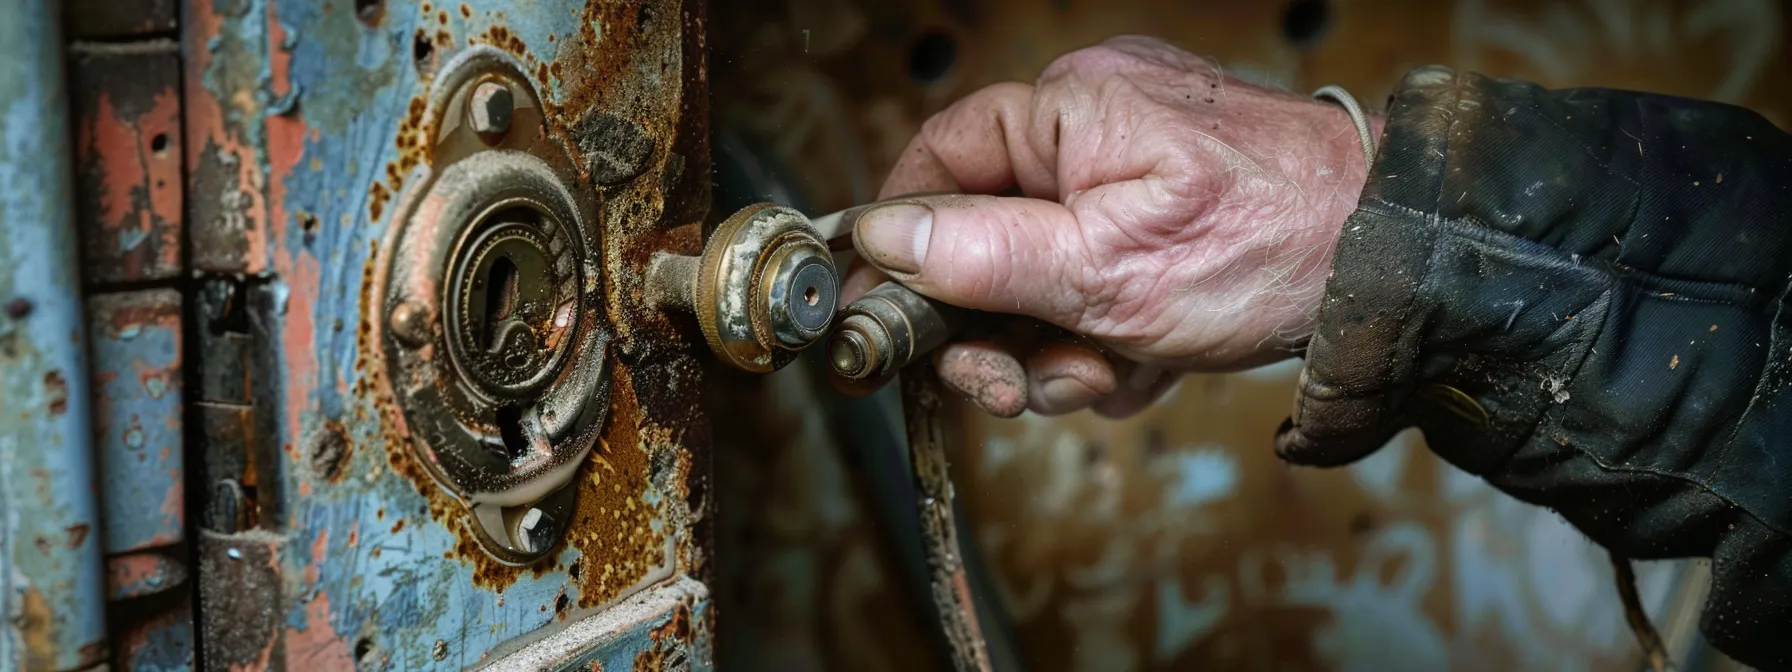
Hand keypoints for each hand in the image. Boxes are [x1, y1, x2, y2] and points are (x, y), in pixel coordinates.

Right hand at [841, 36, 1380, 417]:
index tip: (887, 313)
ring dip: (1061, 345)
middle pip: (987, 231)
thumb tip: (880, 237)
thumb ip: (980, 254)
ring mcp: (1132, 174)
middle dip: (999, 325)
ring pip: (1042, 273)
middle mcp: (1095, 128)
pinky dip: (1110, 335)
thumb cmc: (1268, 249)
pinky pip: (1097, 281)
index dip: (902, 241)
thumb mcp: (1102, 271)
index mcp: (1069, 109)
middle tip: (1012, 384)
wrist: (1394, 270)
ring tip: (1110, 372)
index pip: (938, 159)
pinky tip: (1146, 360)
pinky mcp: (1164, 217)